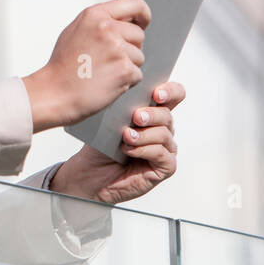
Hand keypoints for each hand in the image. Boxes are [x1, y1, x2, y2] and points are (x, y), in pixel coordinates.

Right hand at [22, 0, 151, 131]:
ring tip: (103, 71)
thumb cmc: (62, 67)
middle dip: (129, 47)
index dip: (142, 14)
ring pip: (139, 56)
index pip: (134, 4)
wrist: (54, 92)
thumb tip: (121, 20)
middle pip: (138, 34)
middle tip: (106, 58)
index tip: (142, 22)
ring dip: (127, 65)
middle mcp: (107, 29)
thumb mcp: (74, 32)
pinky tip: (106, 81)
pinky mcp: (125, 69)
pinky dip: (126, 81)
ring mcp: (117, 49)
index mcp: (94, 16)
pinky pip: (138, 73)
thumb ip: (99, 22)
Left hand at [48, 80, 183, 203]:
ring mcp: (166, 149)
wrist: (90, 173)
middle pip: (167, 115)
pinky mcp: (165, 167)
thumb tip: (128, 94)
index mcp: (153, 113)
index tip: (157, 93)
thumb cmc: (100, 147)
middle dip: (152, 114)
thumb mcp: (108, 122)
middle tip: (136, 117)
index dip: (170, 92)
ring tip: (126, 137)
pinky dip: (143, 150)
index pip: (174, 95)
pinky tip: (128, 150)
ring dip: (143, 135)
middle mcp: (163, 129)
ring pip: (164, 135)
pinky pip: (161, 154)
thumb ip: (123, 108)